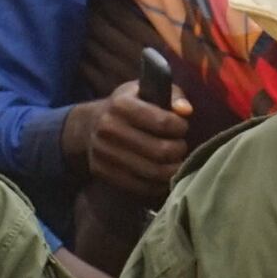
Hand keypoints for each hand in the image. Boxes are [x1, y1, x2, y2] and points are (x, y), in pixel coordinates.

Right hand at [73, 76, 191, 195]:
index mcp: (121, 104)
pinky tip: (164, 176)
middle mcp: (109, 128)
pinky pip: (140, 186)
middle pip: (160, 151)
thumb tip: (186, 111)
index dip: (180, 127)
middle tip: (180, 147)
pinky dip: (158, 185)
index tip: (181, 127)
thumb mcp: (147, 91)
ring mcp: (104, 152)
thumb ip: (172, 95)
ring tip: (176, 162)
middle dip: (179, 150)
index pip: (163, 122)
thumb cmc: (128, 106)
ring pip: (153, 172)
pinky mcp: (102, 172)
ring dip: (172, 170)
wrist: (90, 125)